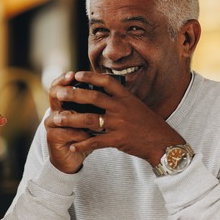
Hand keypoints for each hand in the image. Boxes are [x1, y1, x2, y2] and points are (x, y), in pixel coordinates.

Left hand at [47, 71, 183, 171]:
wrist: (163, 143)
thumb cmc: (148, 124)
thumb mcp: (136, 106)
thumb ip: (120, 99)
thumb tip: (104, 91)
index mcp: (126, 98)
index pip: (107, 82)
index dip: (90, 76)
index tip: (76, 74)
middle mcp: (121, 108)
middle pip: (93, 97)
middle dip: (73, 95)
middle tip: (58, 94)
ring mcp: (119, 124)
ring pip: (89, 119)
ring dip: (71, 120)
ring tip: (56, 120)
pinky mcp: (118, 140)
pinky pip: (96, 142)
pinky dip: (82, 144)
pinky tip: (71, 145)